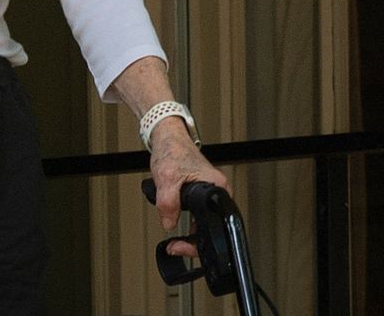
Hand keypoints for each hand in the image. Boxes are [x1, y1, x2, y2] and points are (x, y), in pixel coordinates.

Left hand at [148, 121, 229, 257]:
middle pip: (211, 228)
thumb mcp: (167, 178)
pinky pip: (196, 215)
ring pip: (203, 223)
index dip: (198, 241)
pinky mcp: (200, 194)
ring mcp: (209, 194)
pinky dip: (186, 222)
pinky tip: (175, 222)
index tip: (182, 245)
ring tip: (174, 239)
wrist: (167, 138)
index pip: (216, 225)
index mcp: (217, 187)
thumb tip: (169, 223)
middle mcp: (217, 191)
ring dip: (188, 232)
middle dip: (192, 241)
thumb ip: (168, 202)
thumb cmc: (173, 150)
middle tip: (175, 246)